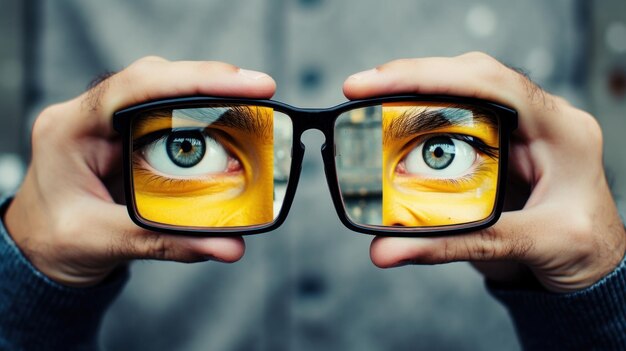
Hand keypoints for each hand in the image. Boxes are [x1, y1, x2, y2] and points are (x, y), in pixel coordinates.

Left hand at [3, 57, 275, 286]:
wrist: (39, 245)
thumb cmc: (55, 241)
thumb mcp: (104, 242)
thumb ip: (167, 243)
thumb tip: (229, 246)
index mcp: (70, 130)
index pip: (132, 87)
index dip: (191, 80)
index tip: (241, 85)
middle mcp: (90, 115)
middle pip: (155, 78)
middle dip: (210, 80)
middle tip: (260, 89)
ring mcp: (110, 122)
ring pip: (164, 91)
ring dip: (208, 95)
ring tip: (252, 101)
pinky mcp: (128, 134)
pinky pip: (168, 114)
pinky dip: (201, 117)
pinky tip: (227, 120)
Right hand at [344, 52, 625, 292]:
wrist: (596, 265)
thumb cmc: (583, 250)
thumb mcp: (527, 246)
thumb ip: (455, 245)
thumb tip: (387, 250)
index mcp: (562, 131)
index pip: (494, 83)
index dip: (433, 76)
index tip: (379, 84)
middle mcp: (541, 118)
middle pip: (473, 76)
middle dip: (413, 76)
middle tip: (359, 89)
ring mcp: (522, 128)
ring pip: (465, 89)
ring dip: (416, 89)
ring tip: (369, 98)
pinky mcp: (504, 143)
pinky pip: (460, 116)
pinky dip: (424, 114)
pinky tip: (396, 119)